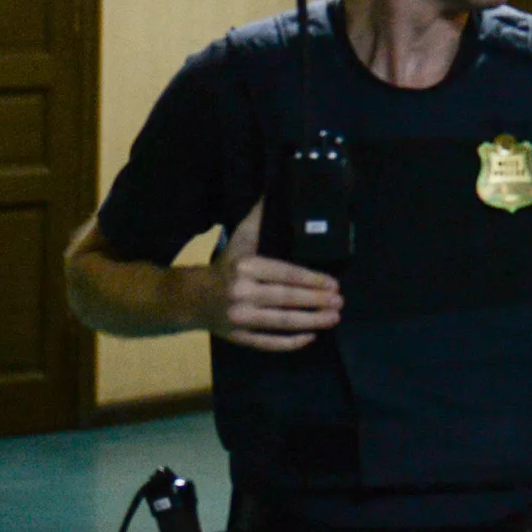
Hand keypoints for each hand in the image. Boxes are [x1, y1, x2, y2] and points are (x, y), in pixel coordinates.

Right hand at [201, 202, 341, 350]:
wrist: (191, 298)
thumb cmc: (224, 266)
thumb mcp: (240, 240)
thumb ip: (260, 218)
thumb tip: (275, 189)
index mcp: (245, 267)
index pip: (285, 274)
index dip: (312, 280)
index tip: (334, 284)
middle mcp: (241, 292)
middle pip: (286, 298)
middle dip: (316, 301)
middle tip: (340, 301)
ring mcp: (239, 318)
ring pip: (281, 322)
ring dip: (311, 321)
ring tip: (333, 318)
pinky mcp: (238, 337)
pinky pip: (267, 342)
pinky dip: (290, 342)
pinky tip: (311, 337)